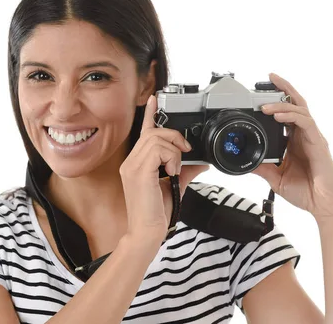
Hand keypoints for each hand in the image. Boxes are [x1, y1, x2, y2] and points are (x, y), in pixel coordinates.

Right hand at [120, 95, 208, 243]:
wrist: (147, 232)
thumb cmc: (156, 213)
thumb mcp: (175, 186)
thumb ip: (186, 171)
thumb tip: (202, 163)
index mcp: (137, 163)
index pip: (143, 132)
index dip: (149, 114)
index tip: (154, 99)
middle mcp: (131, 162)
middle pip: (153, 132)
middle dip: (174, 137)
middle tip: (184, 153)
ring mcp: (132, 166)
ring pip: (156, 139)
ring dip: (173, 151)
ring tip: (175, 168)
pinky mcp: (138, 172)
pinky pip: (157, 150)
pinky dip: (170, 158)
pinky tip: (171, 172)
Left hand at [251, 73, 332, 222]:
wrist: (325, 205)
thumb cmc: (307, 192)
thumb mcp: (276, 178)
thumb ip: (262, 168)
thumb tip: (245, 161)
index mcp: (295, 141)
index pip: (286, 114)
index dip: (277, 101)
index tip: (262, 91)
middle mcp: (305, 136)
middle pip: (296, 105)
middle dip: (284, 89)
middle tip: (271, 78)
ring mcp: (313, 138)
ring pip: (300, 111)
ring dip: (282, 105)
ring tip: (265, 104)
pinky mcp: (318, 144)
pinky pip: (305, 124)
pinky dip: (292, 117)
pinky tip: (279, 116)